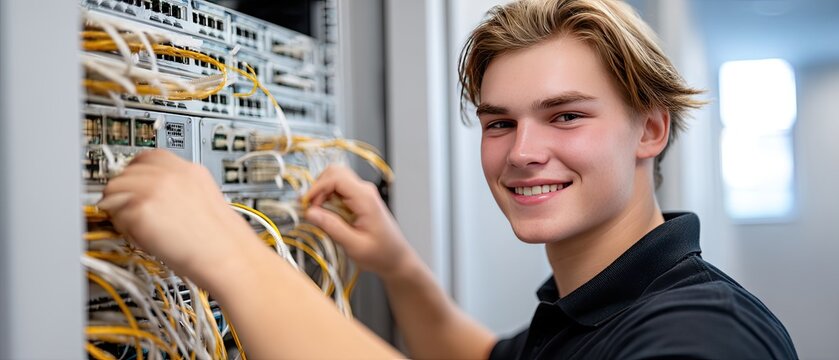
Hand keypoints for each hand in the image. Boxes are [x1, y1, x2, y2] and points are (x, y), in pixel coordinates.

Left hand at [97, 149, 260, 284]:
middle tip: (136, 213)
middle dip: (125, 193)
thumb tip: (149, 191)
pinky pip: (114, 215)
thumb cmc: (220, 239)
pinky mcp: (140, 210)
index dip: (136, 173)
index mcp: (188, 169)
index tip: (135, 186)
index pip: (146, 157)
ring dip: (119, 209)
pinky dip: (123, 228)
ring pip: (112, 191)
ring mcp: (153, 189)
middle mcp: (169, 174)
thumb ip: (176, 187)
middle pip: (124, 173)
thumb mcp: (203, 198)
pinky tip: (143, 237)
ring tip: (140, 227)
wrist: (227, 256)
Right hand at [303, 165, 411, 276]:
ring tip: (316, 212)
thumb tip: (310, 212)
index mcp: (365, 198)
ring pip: (335, 178)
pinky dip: (327, 197)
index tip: (306, 205)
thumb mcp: (354, 245)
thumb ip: (332, 227)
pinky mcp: (359, 199)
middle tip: (310, 209)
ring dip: (321, 192)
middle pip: (334, 172)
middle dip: (318, 188)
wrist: (396, 258)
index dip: (317, 188)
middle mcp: (364, 190)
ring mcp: (362, 193)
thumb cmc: (381, 254)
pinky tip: (325, 213)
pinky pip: (339, 189)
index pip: (336, 178)